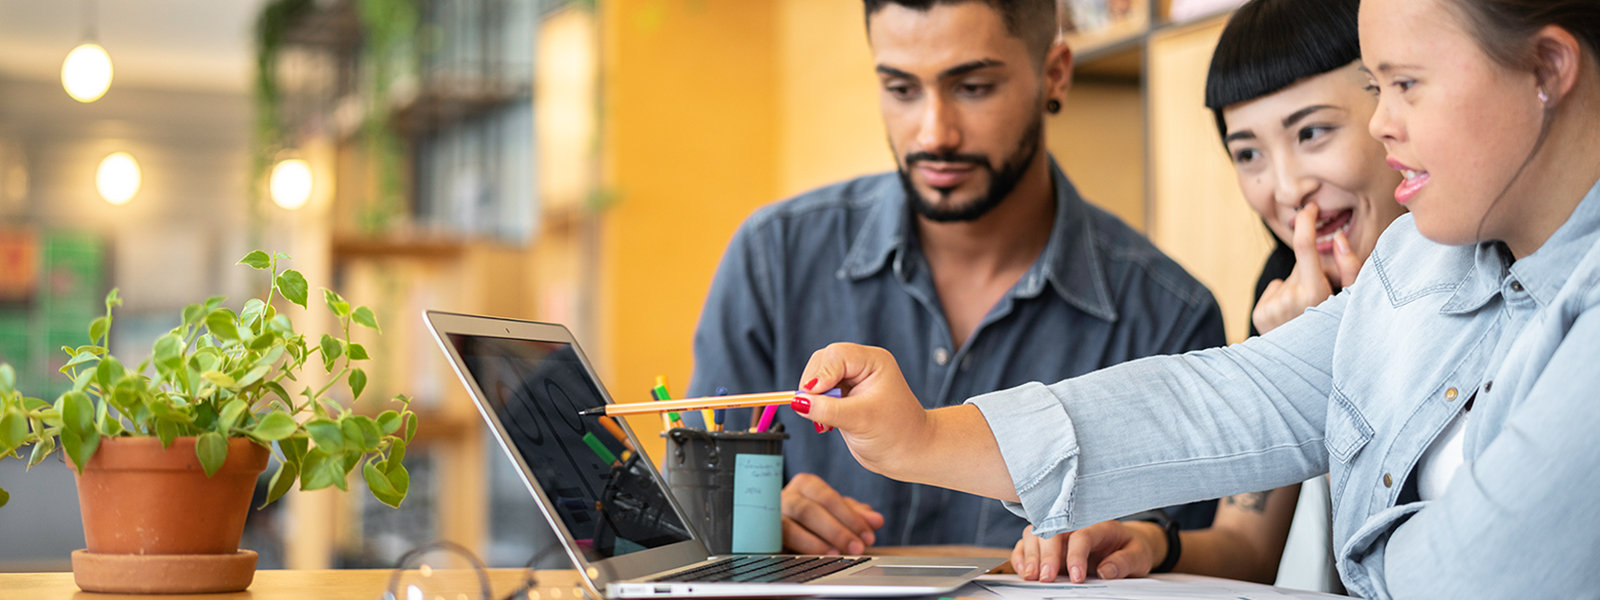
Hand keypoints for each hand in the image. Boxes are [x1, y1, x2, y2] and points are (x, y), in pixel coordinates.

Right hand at [780, 473, 884, 554]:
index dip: (850, 516)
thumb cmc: (814, 518)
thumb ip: (855, 515)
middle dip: (836, 530)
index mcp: (805, 485)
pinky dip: (793, 551)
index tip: (868, 534)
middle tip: (857, 547)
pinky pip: (774, 544)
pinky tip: (808, 560)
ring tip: (835, 554)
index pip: (827, 497)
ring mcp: (770, 517)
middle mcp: (785, 497)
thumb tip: (876, 520)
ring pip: (788, 527)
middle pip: (808, 510)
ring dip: (814, 543)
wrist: (781, 528)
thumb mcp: (838, 514)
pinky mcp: (762, 537)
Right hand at [791, 343, 927, 475]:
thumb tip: (797, 401)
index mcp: (873, 361)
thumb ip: (827, 409)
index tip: (812, 397)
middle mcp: (862, 366)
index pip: (836, 356)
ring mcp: (852, 380)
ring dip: (813, 398)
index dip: (820, 375)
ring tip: (824, 422)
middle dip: (814, 386)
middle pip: (822, 362)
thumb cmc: (895, 434)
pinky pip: (819, 393)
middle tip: (815, 411)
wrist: (909, 453)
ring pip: (817, 377)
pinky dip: (816, 407)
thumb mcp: (860, 420)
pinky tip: (827, 424)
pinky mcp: (843, 396)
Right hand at [1010, 521, 1166, 582]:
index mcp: (1099, 525)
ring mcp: (1060, 533)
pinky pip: (1028, 543)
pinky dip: (1022, 555)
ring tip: (1031, 575)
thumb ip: (1123, 563)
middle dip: (1047, 555)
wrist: (1128, 543)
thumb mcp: (1138, 556)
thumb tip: (1105, 571)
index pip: (1081, 535)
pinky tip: (1023, 569)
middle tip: (1046, 577)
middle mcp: (1075, 525)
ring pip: (1036, 533)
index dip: (1076, 556)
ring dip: (1030, 554)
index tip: (1076, 577)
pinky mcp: (1050, 544)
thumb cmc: (1132, 548)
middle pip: (1052, 532)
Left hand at [1252, 202, 1361, 333]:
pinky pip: (1275, 290)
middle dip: (1313, 272)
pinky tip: (1292, 316)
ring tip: (1307, 312)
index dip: (1305, 223)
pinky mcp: (1259, 315)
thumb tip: (1337, 237)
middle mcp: (1289, 300)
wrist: (1306, 368)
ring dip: (1299, 287)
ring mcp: (1271, 309)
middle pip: (1301, 265)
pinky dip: (1284, 297)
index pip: (1305, 247)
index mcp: (1314, 294)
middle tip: (1322, 297)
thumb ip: (1351, 267)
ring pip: (1288, 279)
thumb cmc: (1337, 331)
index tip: (1308, 208)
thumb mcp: (1353, 299)